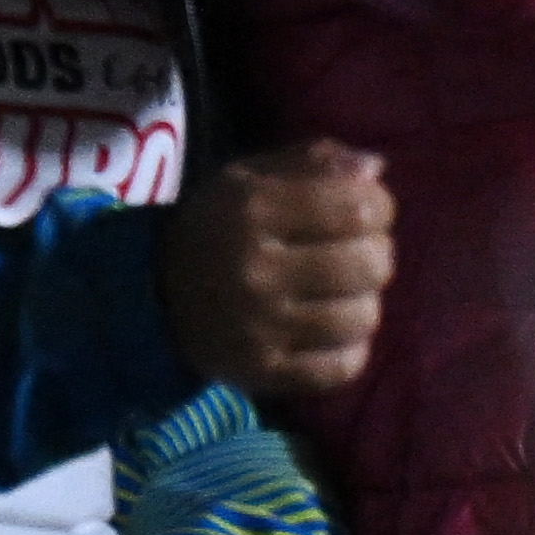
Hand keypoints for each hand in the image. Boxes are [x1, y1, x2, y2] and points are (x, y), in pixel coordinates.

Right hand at [165, 134, 394, 403]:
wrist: (155, 295)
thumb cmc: (222, 224)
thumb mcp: (254, 176)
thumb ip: (317, 161)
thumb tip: (376, 171)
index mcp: (254, 209)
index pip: (360, 209)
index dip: (380, 207)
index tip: (367, 210)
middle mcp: (256, 270)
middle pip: (369, 265)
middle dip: (377, 253)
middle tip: (358, 252)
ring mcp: (259, 328)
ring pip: (361, 318)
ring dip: (364, 301)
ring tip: (344, 292)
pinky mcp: (261, 372)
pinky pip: (340, 368)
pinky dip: (350, 349)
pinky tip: (333, 331)